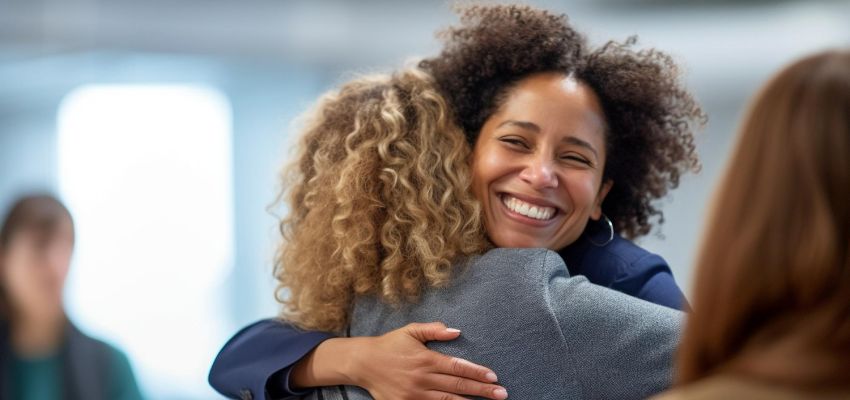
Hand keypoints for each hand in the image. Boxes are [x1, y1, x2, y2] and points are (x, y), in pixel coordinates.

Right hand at [348, 322, 507, 399]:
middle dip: (482, 391)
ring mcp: (415, 395)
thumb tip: (456, 331)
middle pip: (458, 387)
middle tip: (502, 394)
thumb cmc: (389, 345)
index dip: (477, 372)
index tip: (494, 376)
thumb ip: (434, 330)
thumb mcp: (411, 331)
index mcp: (426, 359)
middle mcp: (423, 378)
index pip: (458, 367)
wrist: (363, 363)